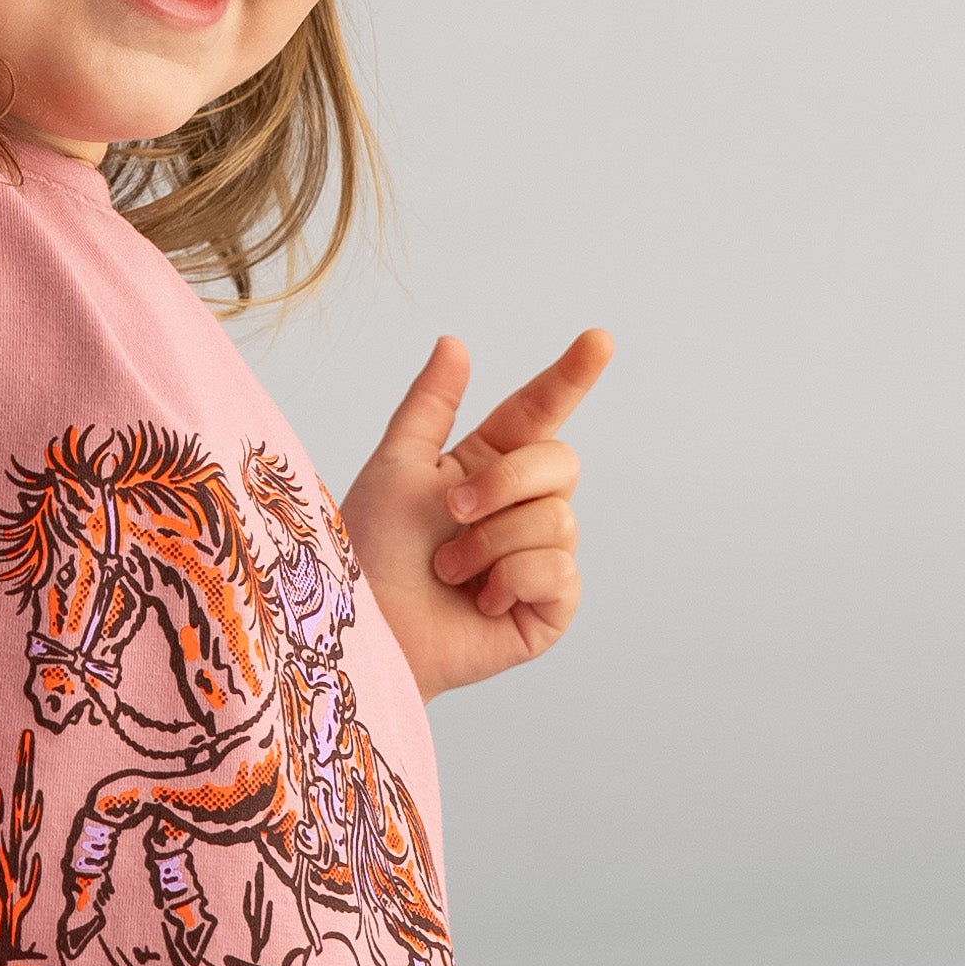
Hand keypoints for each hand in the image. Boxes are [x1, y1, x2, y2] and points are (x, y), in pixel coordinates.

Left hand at [340, 329, 612, 700]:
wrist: (365, 626)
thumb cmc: (369, 551)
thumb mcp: (397, 465)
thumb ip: (431, 404)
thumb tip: (455, 342)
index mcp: (488, 467)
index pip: (541, 412)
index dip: (571, 376)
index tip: (599, 339)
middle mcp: (521, 509)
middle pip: (560, 462)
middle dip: (504, 483)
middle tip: (452, 512)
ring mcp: (540, 558)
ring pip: (559, 519)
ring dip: (492, 543)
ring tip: (450, 571)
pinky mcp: (549, 607)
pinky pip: (560, 570)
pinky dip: (513, 579)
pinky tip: (483, 601)